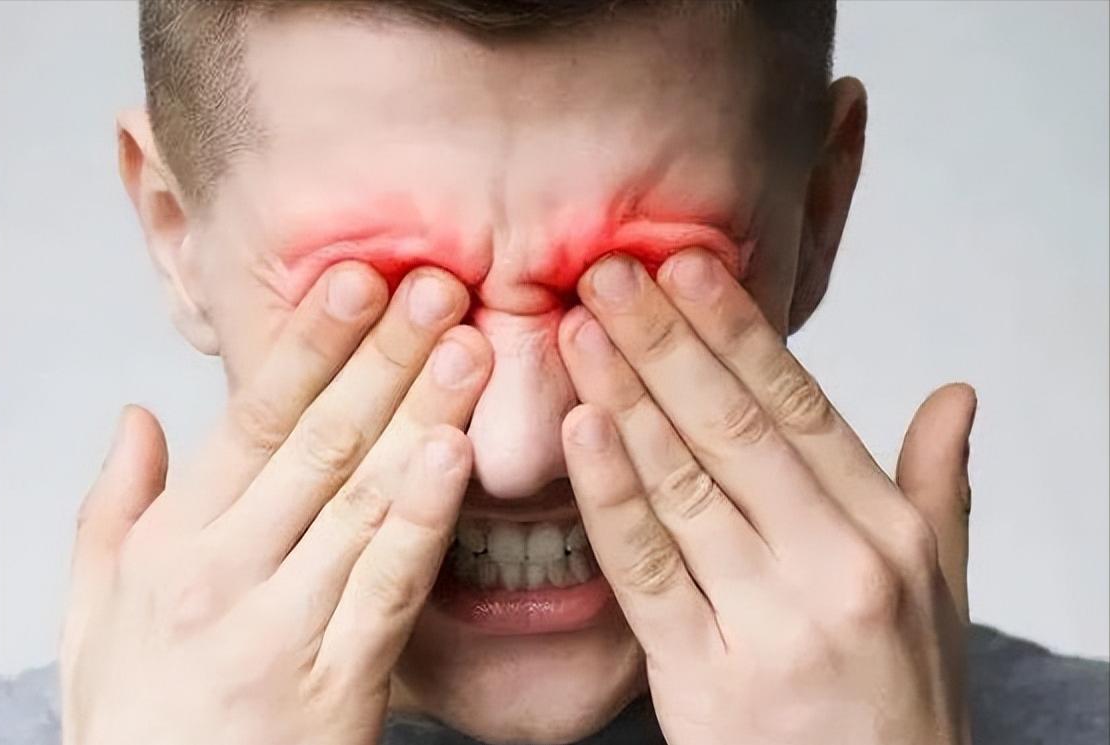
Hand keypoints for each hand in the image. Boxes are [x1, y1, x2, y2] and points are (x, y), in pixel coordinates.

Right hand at [60, 262, 490, 744]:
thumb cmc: (138, 713)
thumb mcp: (93, 608)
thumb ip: (114, 505)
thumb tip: (138, 414)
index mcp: (176, 541)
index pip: (254, 418)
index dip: (313, 343)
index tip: (362, 280)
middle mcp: (227, 570)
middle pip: (321, 442)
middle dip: (385, 358)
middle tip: (437, 287)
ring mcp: (285, 625)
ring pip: (363, 499)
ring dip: (420, 415)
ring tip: (466, 348)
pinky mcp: (338, 682)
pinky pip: (388, 587)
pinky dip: (423, 519)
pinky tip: (456, 458)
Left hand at [557, 248, 976, 744]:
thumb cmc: (899, 698)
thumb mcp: (939, 588)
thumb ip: (940, 486)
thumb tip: (956, 395)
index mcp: (888, 530)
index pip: (801, 404)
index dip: (738, 329)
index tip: (688, 264)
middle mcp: (839, 564)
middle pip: (736, 428)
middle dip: (667, 340)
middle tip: (611, 270)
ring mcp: (773, 620)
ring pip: (686, 485)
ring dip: (627, 396)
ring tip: (580, 326)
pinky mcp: (708, 678)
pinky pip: (647, 569)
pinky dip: (611, 494)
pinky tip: (580, 427)